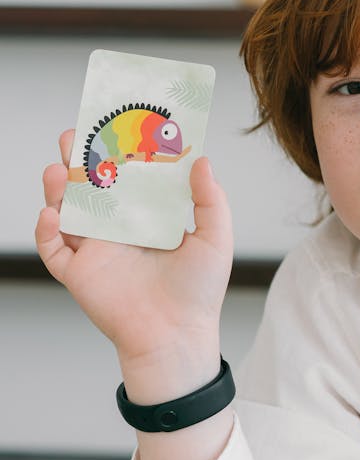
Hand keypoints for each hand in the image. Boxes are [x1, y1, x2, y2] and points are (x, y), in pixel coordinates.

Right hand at [36, 130, 233, 384]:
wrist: (176, 336)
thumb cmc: (198, 291)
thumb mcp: (214, 238)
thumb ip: (209, 198)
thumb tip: (201, 159)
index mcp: (147, 216)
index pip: (127, 175)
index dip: (118, 150)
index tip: (114, 123)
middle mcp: (118, 228)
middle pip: (90, 185)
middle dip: (78, 159)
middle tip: (72, 134)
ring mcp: (96, 249)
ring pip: (66, 210)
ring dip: (58, 189)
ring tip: (58, 170)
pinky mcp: (79, 273)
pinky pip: (54, 249)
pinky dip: (46, 231)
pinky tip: (52, 214)